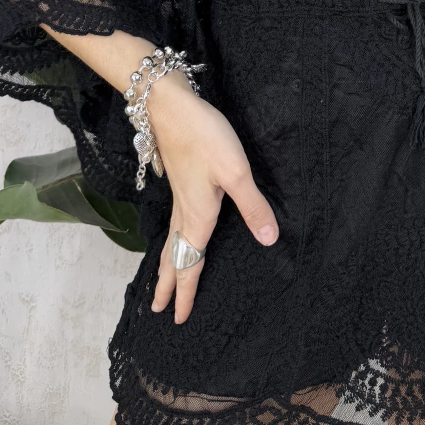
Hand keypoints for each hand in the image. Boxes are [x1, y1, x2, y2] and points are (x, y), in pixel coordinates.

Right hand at [145, 75, 278, 323]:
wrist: (170, 106)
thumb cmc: (204, 137)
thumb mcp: (237, 172)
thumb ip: (253, 206)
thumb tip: (269, 241)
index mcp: (198, 217)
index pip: (191, 264)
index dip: (186, 292)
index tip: (179, 318)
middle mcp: (185, 212)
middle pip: (173, 257)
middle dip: (167, 284)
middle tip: (156, 309)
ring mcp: (179, 196)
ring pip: (171, 240)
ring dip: (166, 263)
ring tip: (160, 280)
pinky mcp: (179, 181)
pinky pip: (172, 223)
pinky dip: (170, 241)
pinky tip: (175, 232)